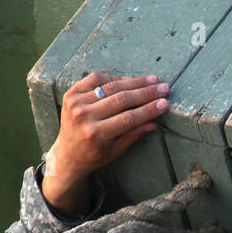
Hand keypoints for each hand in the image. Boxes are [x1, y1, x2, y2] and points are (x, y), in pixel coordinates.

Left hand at [42, 71, 170, 212]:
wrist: (66, 154)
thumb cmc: (94, 155)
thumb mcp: (116, 151)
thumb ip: (134, 135)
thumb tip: (154, 122)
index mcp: (97, 134)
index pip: (129, 118)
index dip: (148, 110)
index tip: (164, 103)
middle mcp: (85, 117)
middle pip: (121, 99)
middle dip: (146, 93)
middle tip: (163, 88)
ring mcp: (76, 103)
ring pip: (110, 87)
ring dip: (134, 82)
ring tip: (151, 80)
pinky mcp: (71, 93)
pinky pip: (95, 79)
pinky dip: (113, 77)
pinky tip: (128, 80)